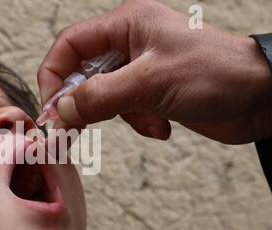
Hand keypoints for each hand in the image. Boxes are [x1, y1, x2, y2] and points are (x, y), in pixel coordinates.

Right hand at [37, 0, 271, 143]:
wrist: (262, 97)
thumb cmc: (217, 73)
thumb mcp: (151, 82)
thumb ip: (100, 96)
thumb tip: (60, 110)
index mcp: (126, 25)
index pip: (69, 45)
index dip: (54, 76)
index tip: (52, 110)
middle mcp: (129, 44)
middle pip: (82, 73)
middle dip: (82, 104)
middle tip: (77, 131)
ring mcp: (139, 69)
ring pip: (102, 96)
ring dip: (120, 117)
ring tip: (148, 122)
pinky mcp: (150, 92)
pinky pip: (125, 110)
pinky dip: (139, 123)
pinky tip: (162, 126)